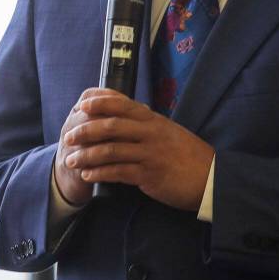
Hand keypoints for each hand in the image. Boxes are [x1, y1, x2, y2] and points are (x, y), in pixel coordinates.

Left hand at [61, 88, 214, 211]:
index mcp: (154, 119)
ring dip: (87, 155)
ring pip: (111, 150)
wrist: (210, 177)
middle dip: (85, 130)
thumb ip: (147, 123)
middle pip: (112, 126)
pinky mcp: (150, 175)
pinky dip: (100, 173)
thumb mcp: (168, 131)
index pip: (122, 104)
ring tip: (71, 161)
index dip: (100, 102)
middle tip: (68, 136)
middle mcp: (151, 133)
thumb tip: (124, 116)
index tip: (81, 104)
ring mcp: (150, 153)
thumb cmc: (187, 155)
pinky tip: (88, 176)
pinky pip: (119, 172)